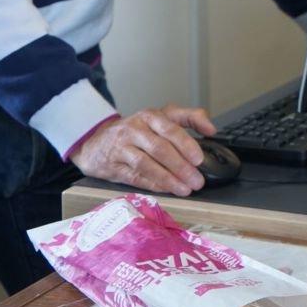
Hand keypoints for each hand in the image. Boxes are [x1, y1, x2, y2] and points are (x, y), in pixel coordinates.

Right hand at [70, 105, 216, 196]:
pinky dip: (153, 185)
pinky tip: (167, 190)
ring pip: (147, 164)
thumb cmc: (136, 131)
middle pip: (160, 148)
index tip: (200, 159)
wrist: (95, 142)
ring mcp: (122, 147)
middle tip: (197, 180)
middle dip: (181, 166)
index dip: (187, 144)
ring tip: (185, 189)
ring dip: (168, 179)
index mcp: (150, 116)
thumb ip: (189, 118)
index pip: (171, 128)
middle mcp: (134, 129)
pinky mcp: (113, 166)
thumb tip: (211, 129)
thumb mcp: (161, 118)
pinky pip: (135, 176)